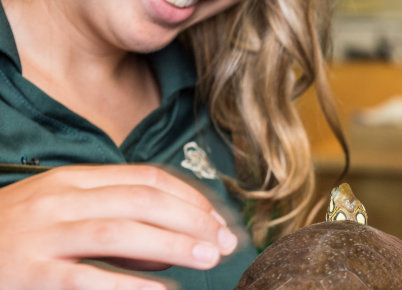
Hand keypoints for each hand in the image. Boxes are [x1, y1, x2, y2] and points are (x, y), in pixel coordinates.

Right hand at [0, 165, 238, 288]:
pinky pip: (86, 278)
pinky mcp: (29, 272)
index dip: (190, 198)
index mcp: (74, 181)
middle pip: (142, 201)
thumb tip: (172, 244)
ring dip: (172, 244)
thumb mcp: (62, 212)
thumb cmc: (15, 234)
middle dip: (192, 220)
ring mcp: (43, 235)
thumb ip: (115, 220)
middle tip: (225, 241)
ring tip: (208, 258)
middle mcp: (60, 200)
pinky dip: (128, 286)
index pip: (147, 179)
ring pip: (120, 232)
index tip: (218, 220)